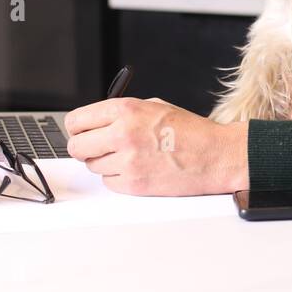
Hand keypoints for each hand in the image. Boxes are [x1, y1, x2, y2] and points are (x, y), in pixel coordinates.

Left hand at [64, 97, 246, 195]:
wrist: (215, 155)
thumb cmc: (190, 131)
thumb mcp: (154, 107)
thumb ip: (121, 113)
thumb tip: (94, 123)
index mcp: (126, 110)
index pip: (76, 120)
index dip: (77, 128)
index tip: (81, 132)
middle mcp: (122, 134)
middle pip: (76, 146)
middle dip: (85, 148)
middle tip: (99, 148)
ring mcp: (127, 161)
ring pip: (92, 166)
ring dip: (105, 163)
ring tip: (131, 156)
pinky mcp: (133, 184)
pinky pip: (108, 182)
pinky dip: (119, 178)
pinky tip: (139, 168)